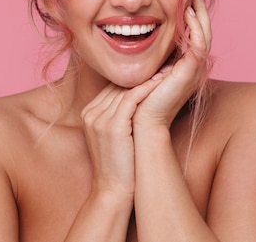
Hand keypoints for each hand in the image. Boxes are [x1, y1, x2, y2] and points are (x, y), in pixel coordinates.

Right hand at [81, 78, 163, 197]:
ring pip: (125, 89)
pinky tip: (161, 82)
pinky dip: (147, 89)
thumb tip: (137, 100)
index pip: (112, 87)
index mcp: (89, 113)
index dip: (134, 77)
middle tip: (164, 62)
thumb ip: (118, 116)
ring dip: (148, 78)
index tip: (154, 69)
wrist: (113, 191)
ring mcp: (99, 119)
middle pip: (117, 85)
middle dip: (141, 74)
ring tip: (167, 69)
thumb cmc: (120, 166)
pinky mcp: (112, 126)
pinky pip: (131, 99)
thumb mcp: (114, 137)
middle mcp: (90, 113)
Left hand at [133, 0, 211, 127]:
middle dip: (196, 5)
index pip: (189, 32)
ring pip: (204, 31)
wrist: (140, 125)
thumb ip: (141, 57)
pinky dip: (196, 24)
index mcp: (181, 66)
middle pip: (200, 28)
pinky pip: (200, 41)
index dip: (187, 11)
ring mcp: (194, 68)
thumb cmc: (134, 103)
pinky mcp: (192, 71)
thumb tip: (127, 39)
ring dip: (199, 10)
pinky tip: (187, 9)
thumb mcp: (139, 72)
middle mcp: (192, 66)